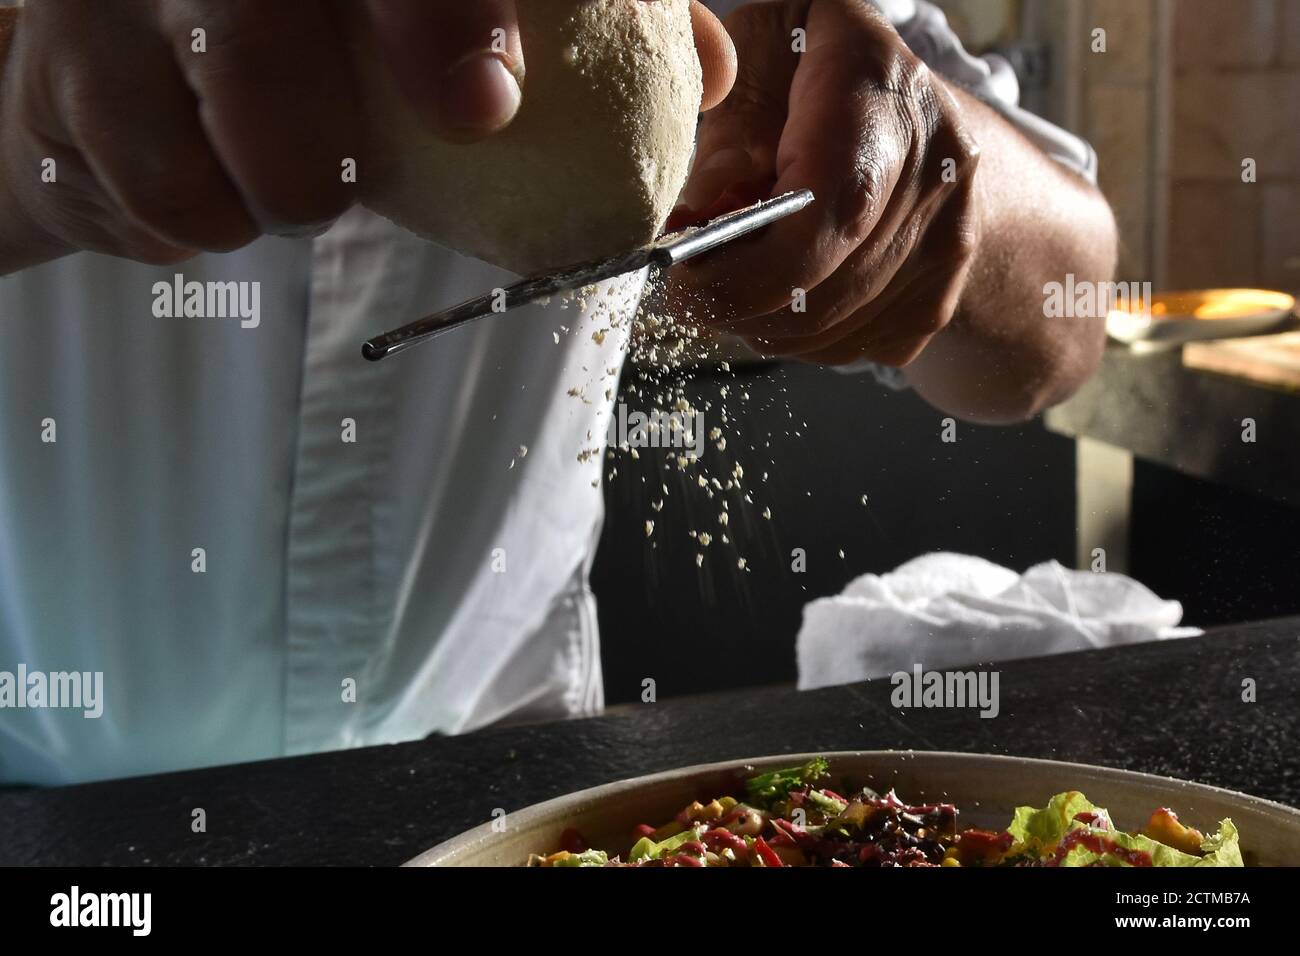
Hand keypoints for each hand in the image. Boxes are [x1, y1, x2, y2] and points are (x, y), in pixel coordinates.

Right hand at [0, 0, 735, 270]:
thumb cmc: (331, 31)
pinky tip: (202, 187)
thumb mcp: (448, 7)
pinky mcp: (42, 98)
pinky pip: (133, 208)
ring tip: (287, 179)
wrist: (140, 53)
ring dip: (253, 200)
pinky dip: (186, 230)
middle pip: (245, 16)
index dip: (438, 9)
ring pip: (175, 148)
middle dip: (301, 132)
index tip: (482, 105)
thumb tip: (707, 68)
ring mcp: (95, 7)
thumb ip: (582, 23)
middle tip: (339, 181)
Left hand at [666, 0, 981, 366]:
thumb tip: (697, 222)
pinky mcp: (939, 295)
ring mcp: (949, 239)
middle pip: (825, 284)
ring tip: (733, 283)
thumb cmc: (811, 62)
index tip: (686, 279)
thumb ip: (728, 129)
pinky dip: (800, 337)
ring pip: (832, 329)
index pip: (829, 208)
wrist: (899, 100)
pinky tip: (782, 292)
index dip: (749, 268)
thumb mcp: (753, 54)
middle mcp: (936, 169)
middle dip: (738, 303)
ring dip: (762, 324)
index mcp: (883, 90)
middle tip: (690, 289)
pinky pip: (851, 347)